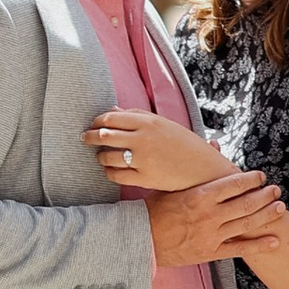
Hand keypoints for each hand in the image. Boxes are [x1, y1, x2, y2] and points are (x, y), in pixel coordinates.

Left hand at [90, 107, 227, 193]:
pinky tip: (110, 171)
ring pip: (108, 157)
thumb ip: (138, 116)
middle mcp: (144, 138)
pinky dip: (109, 173)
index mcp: (149, 122)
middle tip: (85, 139)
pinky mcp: (145, 178)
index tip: (92, 125)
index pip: (111, 118)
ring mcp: (143, 159)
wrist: (204, 170)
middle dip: (90, 137)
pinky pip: (116, 175)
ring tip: (100, 157)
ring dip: (100, 157)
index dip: (97, 122)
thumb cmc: (185, 145)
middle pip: (105, 135)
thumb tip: (112, 110)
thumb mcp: (164, 124)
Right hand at [150, 171, 286, 266]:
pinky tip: (274, 241)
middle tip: (276, 190)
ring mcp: (211, 235)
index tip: (261, 176)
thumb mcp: (172, 186)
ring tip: (280, 208)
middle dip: (264, 196)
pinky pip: (239, 249)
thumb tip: (214, 143)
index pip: (232, 184)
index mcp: (199, 195)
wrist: (139, 241)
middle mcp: (209, 214)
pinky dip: (258, 246)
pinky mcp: (210, 253)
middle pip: (245, 203)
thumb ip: (196, 167)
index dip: (250, 179)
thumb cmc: (153, 210)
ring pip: (246, 224)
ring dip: (266, 215)